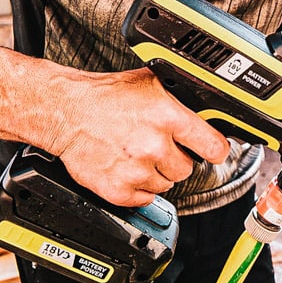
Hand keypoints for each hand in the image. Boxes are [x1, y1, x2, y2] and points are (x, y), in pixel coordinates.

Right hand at [52, 67, 231, 204]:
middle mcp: (154, 145)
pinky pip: (145, 199)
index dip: (216, 150)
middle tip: (155, 146)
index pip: (213, 146)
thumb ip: (179, 98)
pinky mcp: (118, 190)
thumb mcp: (149, 83)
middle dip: (175, 158)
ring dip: (155, 173)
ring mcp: (136, 171)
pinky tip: (126, 168)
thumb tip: (206, 106)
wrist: (65, 112)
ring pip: (166, 184)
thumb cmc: (104, 97)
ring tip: (135, 154)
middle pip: (187, 168)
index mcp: (167, 117)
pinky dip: (138, 188)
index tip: (214, 152)